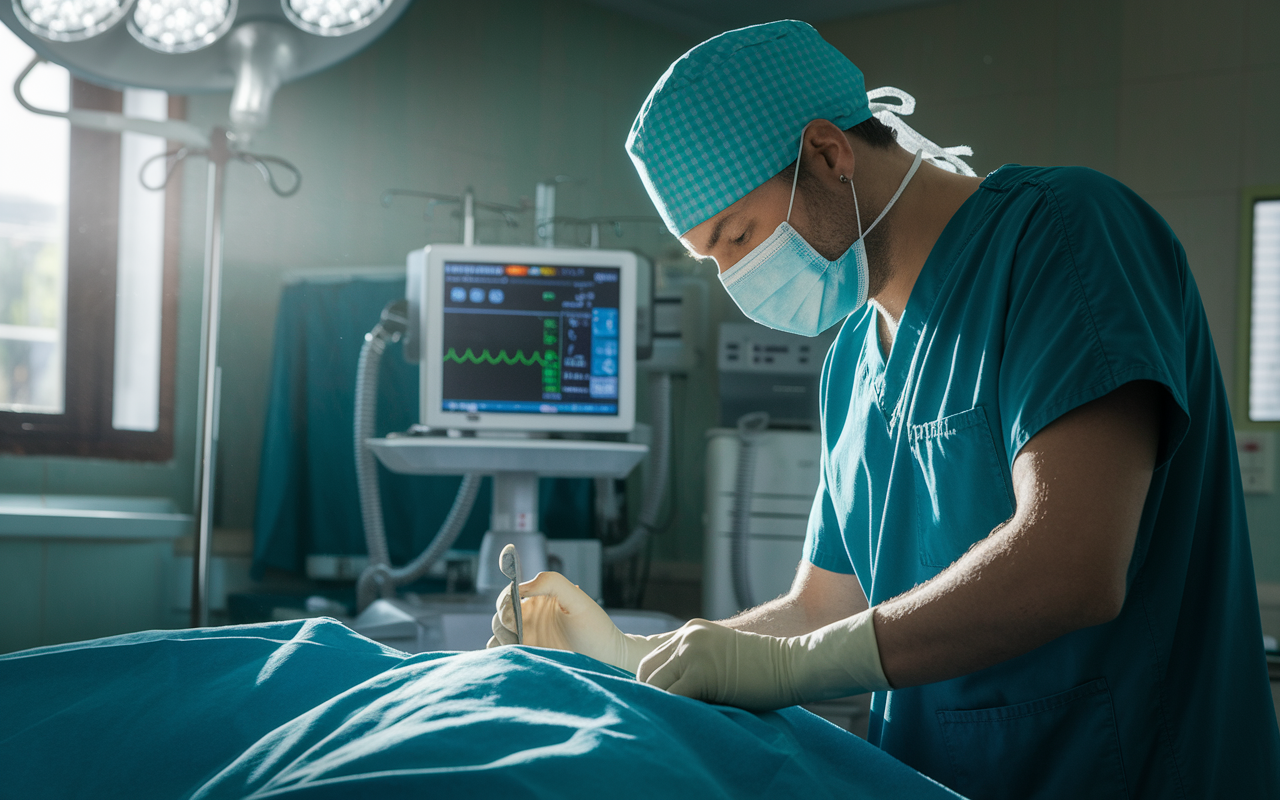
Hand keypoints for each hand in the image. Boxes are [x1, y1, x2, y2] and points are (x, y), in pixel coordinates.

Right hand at [486, 571, 671, 672]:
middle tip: (515, 631)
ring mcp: (527, 639)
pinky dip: (501, 656)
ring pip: (498, 636)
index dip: (505, 602)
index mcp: (538, 600)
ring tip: (516, 646)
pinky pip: (504, 655)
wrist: (607, 660)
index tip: (512, 611)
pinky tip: (514, 657)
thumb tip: (522, 586)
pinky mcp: (528, 658)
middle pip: (500, 616)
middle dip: (502, 622)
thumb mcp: (578, 600)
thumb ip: (552, 583)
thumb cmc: (596, 628)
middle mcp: (529, 618)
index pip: (510, 596)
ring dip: (500, 640)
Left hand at [637, 610, 889, 710]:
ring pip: (654, 685)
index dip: (655, 686)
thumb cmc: (765, 673)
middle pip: (646, 671)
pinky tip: (686, 722)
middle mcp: (687, 636)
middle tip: (666, 718)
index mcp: (691, 632)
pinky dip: (673, 712)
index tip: (663, 707)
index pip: (654, 661)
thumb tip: (673, 698)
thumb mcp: (723, 662)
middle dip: (652, 696)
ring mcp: (692, 651)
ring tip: (675, 722)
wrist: (794, 664)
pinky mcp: (700, 671)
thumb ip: (697, 669)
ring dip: (661, 705)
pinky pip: (671, 697)